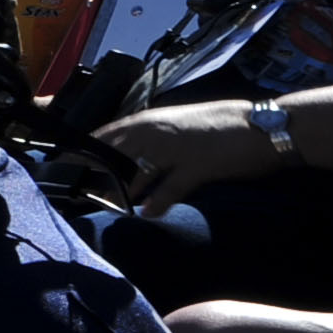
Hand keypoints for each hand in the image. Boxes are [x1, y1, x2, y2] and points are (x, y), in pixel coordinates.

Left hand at [91, 100, 289, 212]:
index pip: (108, 134)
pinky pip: (170, 188)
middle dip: (95, 174)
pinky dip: (157, 202)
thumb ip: (156, 136)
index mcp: (153, 120)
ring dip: (122, 192)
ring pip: (136, 172)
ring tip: (110, 206)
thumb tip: (134, 154)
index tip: (63, 163)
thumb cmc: (224, 124)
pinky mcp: (199, 167)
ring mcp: (177, 149)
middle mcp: (159, 131)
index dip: (85, 150)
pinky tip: (148, 213)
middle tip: (79, 192)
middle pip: (115, 154)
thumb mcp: (182, 123)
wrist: (268, 125)